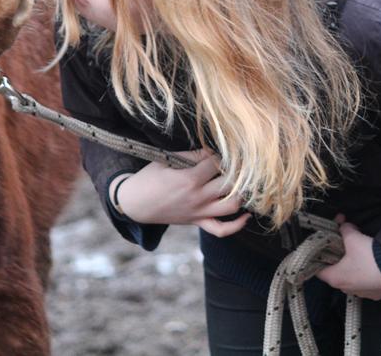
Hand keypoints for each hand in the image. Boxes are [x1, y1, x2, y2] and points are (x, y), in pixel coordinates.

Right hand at [114, 150, 249, 237]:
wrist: (135, 204)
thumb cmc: (149, 179)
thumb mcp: (166, 161)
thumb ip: (191, 155)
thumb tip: (211, 150)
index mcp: (188, 180)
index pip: (215, 162)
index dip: (218, 153)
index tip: (215, 150)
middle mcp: (197, 197)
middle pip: (229, 183)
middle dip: (235, 170)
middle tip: (235, 163)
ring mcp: (199, 212)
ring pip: (231, 206)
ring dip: (241, 193)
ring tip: (242, 183)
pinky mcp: (198, 222)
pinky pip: (221, 230)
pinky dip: (236, 225)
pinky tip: (246, 215)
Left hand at [315, 216, 380, 299]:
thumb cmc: (370, 256)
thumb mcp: (353, 237)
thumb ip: (344, 229)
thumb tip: (342, 224)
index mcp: (335, 278)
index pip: (318, 269)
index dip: (319, 256)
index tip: (324, 247)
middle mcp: (346, 289)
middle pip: (336, 273)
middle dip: (339, 258)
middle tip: (344, 245)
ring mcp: (362, 294)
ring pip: (352, 278)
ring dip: (354, 267)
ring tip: (361, 253)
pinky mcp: (376, 294)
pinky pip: (366, 283)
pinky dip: (367, 274)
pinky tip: (373, 263)